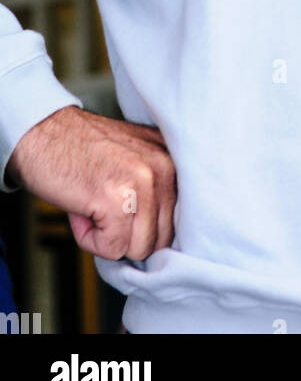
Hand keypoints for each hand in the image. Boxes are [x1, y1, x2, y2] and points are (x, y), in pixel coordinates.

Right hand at [7, 105, 175, 260]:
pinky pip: (111, 249)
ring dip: (107, 237)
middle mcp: (165, 167)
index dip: (146, 227)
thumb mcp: (134, 160)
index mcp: (172, 158)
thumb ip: (156, 190)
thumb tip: (164, 242)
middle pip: (159, 238)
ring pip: (139, 248)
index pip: (178, 220)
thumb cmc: (81, 150)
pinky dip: (88, 239)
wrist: (42, 131)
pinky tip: (80, 209)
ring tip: (91, 203)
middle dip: (126, 234)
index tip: (126, 213)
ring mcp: (143, 182)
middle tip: (101, 204)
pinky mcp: (117, 201)